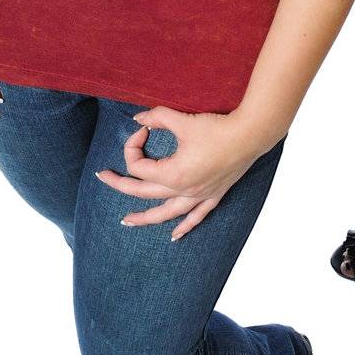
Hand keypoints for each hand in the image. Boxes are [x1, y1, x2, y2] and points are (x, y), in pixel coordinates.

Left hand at [95, 106, 262, 239]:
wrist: (250, 135)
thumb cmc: (217, 128)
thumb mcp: (182, 120)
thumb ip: (157, 117)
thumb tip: (138, 118)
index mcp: (172, 173)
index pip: (139, 166)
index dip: (133, 145)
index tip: (143, 129)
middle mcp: (183, 190)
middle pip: (143, 192)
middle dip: (120, 184)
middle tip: (103, 177)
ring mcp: (199, 195)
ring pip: (166, 213)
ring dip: (145, 218)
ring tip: (128, 221)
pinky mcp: (213, 195)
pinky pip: (196, 217)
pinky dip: (184, 227)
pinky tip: (174, 236)